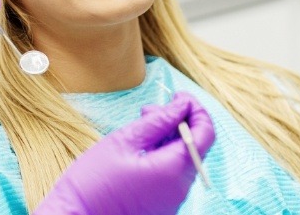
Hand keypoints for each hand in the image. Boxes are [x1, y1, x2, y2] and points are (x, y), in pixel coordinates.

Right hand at [34, 92, 214, 214]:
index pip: (205, 134)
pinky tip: (141, 145)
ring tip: (142, 124)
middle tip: (150, 108)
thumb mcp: (124, 141)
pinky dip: (163, 152)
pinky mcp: (162, 204)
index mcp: (173, 170)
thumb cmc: (94, 180)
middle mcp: (180, 188)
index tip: (178, 95)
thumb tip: (181, 105)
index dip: (195, 109)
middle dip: (179, 120)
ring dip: (169, 136)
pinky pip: (172, 172)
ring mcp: (172, 199)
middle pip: (195, 145)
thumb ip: (157, 121)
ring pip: (183, 157)